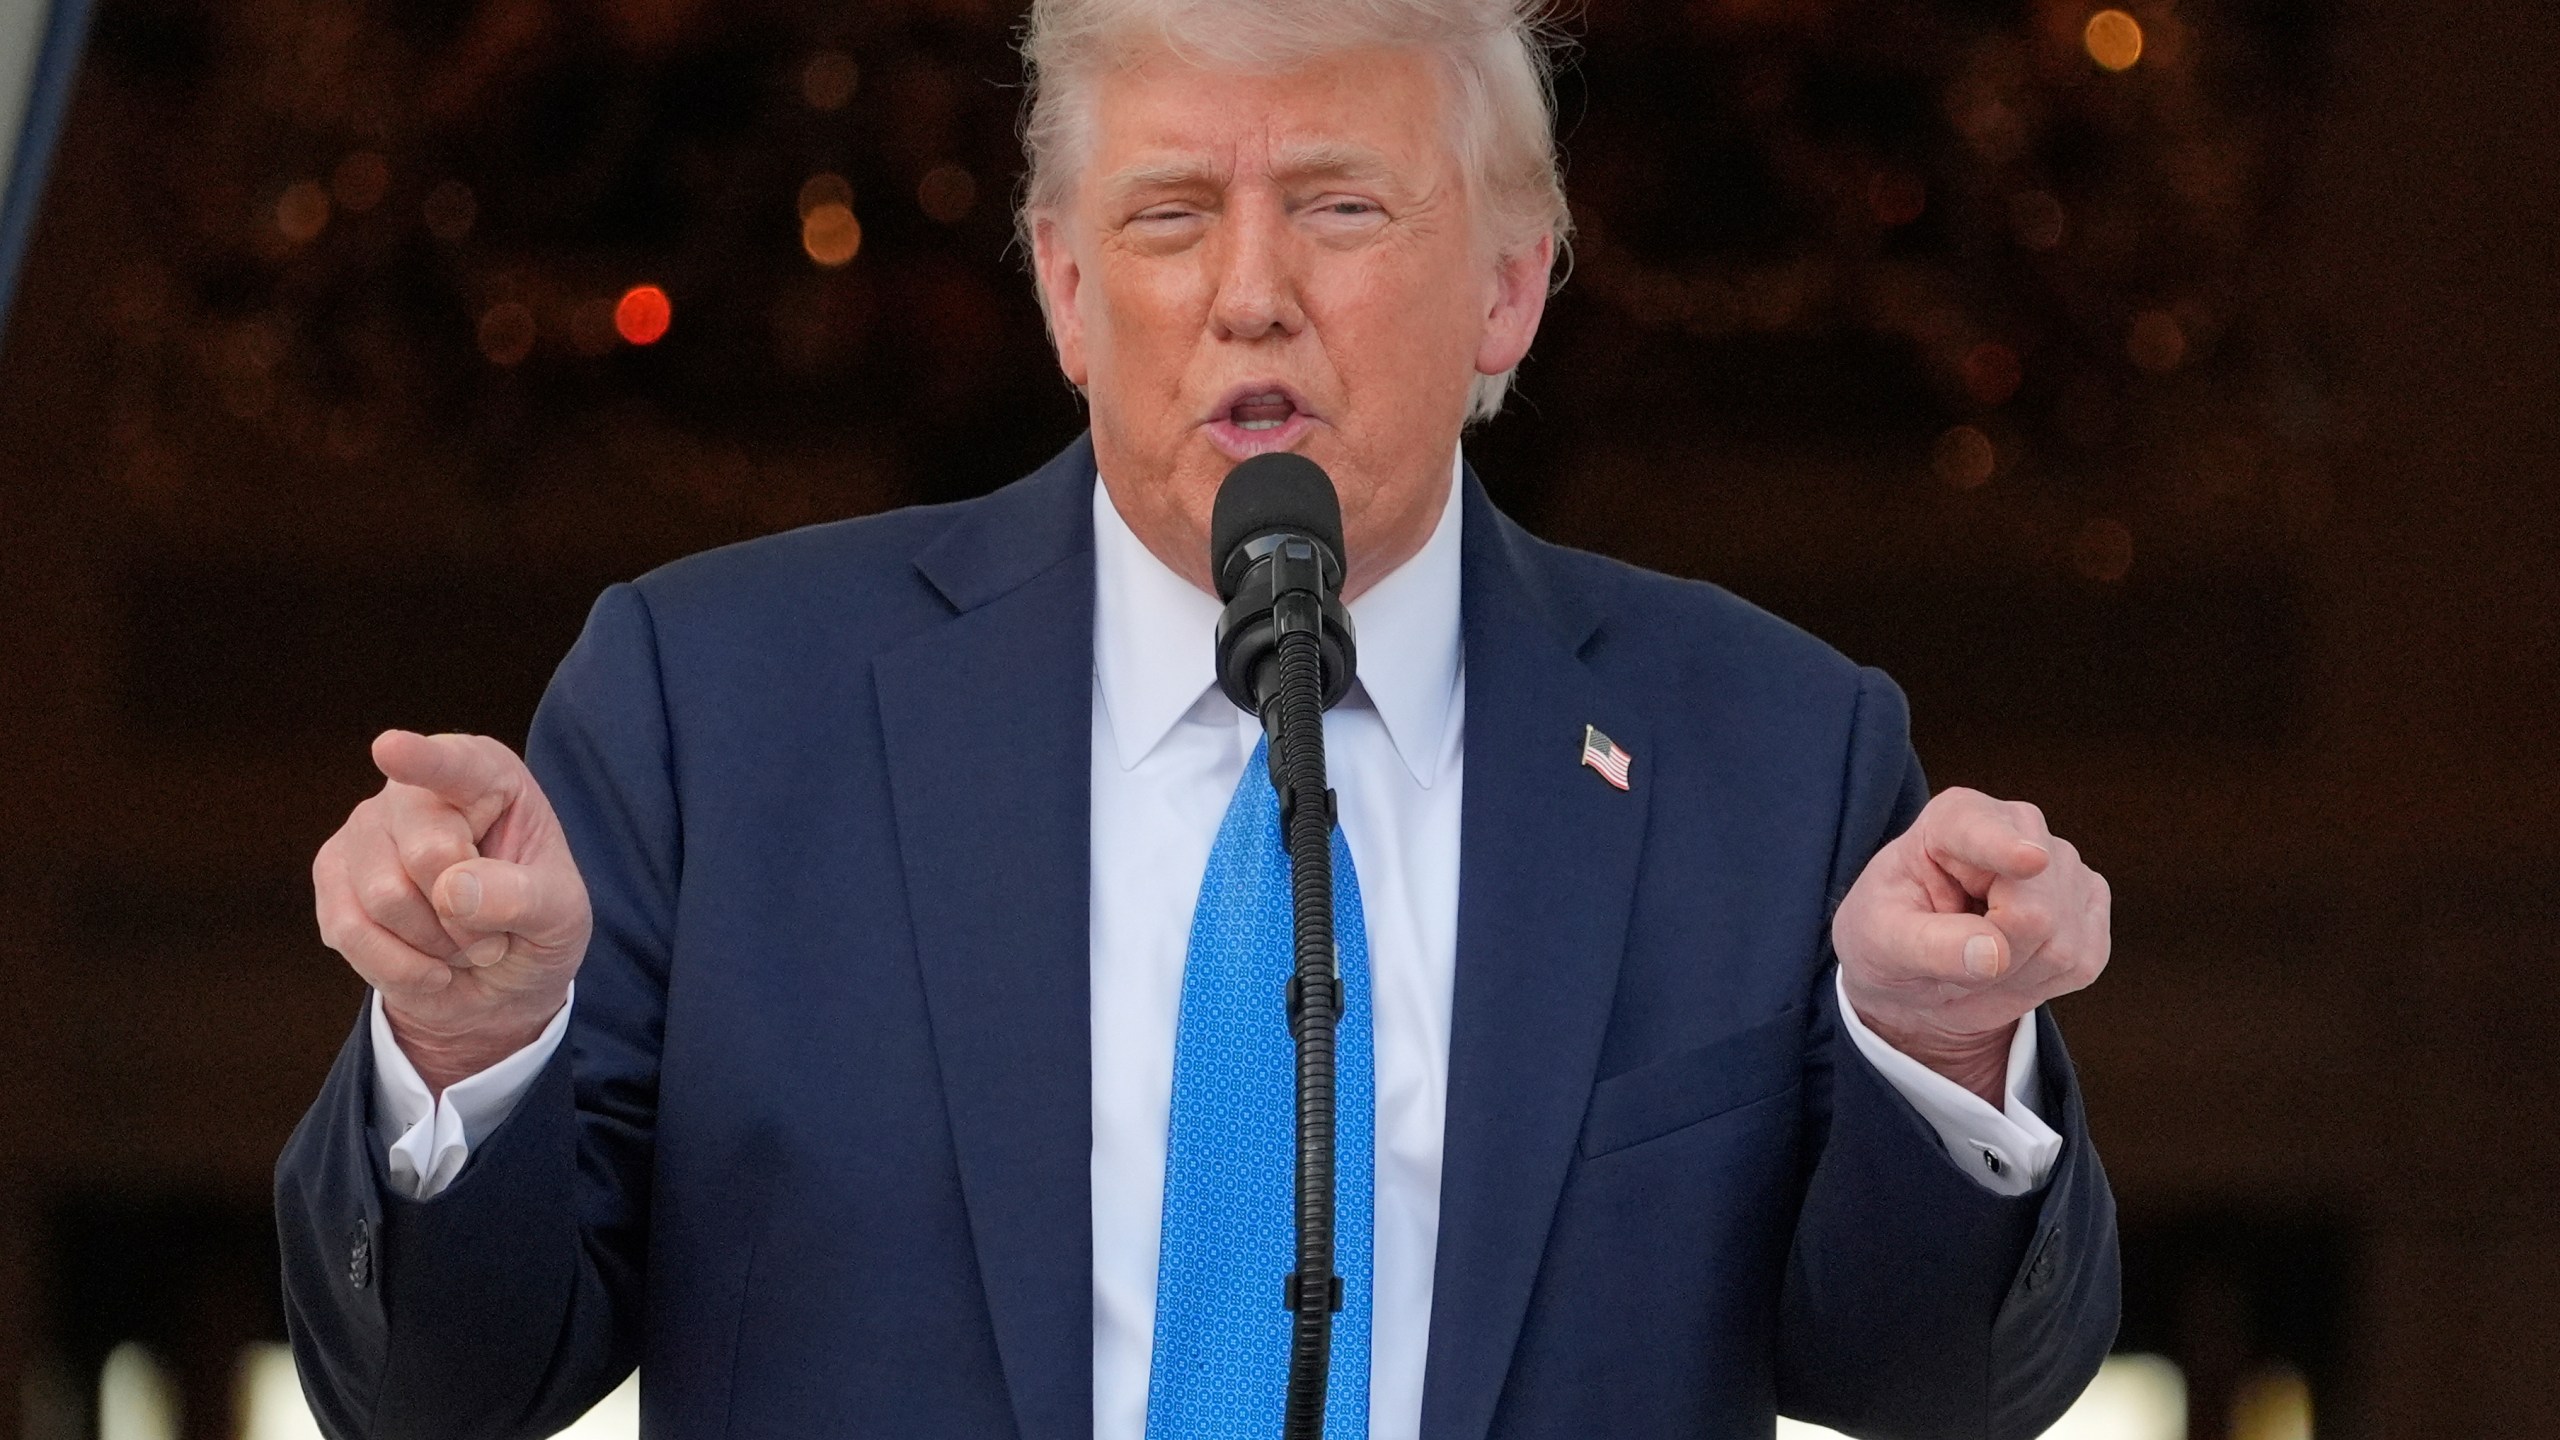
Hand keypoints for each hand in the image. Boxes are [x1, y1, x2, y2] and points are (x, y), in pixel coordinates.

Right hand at [312, 731, 592, 1092]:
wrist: (495, 978)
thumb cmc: (533, 926)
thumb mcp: (560, 915)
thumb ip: (522, 898)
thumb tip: (452, 890)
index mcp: (485, 776)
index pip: (454, 766)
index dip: (421, 759)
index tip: (390, 749)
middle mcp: (414, 790)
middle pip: (427, 854)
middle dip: (466, 917)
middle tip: (493, 935)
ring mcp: (365, 829)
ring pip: (385, 897)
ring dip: (435, 944)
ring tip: (461, 943)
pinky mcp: (332, 875)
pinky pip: (349, 931)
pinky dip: (398, 966)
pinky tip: (427, 964)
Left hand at [1832, 788, 2109, 1104]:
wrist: (1917, 964)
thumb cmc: (1888, 936)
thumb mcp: (1881, 942)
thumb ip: (1929, 946)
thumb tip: (1994, 954)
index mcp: (1955, 817)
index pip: (1985, 834)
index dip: (2007, 849)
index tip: (2030, 861)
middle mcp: (2020, 826)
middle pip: (2034, 913)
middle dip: (1995, 958)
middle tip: (1951, 957)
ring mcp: (2064, 863)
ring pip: (2062, 945)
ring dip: (2015, 974)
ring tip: (1977, 956)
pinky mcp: (2089, 903)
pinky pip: (2083, 961)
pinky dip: (2043, 982)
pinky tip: (2012, 963)